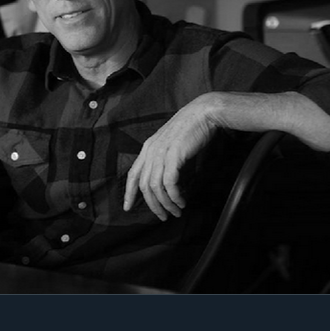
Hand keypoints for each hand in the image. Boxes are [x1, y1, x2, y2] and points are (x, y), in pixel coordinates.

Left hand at [123, 95, 217, 220]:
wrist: (202, 113)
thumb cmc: (190, 129)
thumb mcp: (171, 144)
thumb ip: (165, 159)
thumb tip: (166, 181)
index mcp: (148, 148)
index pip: (132, 174)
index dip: (129, 193)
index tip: (127, 207)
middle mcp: (151, 151)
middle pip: (144, 185)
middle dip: (152, 205)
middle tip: (163, 217)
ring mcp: (161, 153)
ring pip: (156, 187)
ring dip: (166, 203)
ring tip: (176, 212)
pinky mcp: (174, 155)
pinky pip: (170, 183)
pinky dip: (174, 196)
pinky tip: (181, 202)